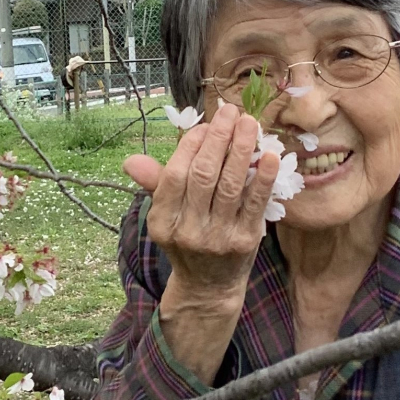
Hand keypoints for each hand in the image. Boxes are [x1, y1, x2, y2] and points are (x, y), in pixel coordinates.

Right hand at [123, 105, 278, 382]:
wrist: (209, 288)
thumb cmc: (186, 240)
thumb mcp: (165, 216)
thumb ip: (155, 184)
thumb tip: (130, 161)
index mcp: (162, 222)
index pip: (175, 174)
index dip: (190, 145)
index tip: (204, 125)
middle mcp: (188, 231)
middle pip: (204, 175)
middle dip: (218, 137)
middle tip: (229, 111)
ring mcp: (219, 238)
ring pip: (230, 184)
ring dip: (241, 148)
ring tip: (249, 123)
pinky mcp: (246, 241)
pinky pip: (256, 203)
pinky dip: (263, 177)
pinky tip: (269, 155)